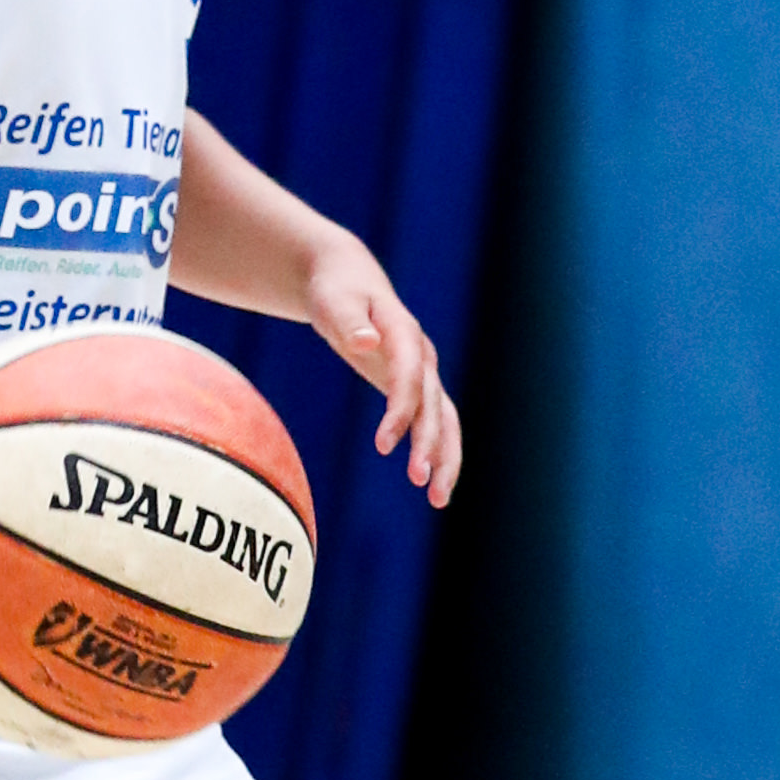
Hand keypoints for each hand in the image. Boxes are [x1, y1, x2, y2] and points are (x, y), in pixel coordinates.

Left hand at [303, 232, 462, 506]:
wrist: (348, 279)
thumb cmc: (335, 290)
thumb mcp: (334, 301)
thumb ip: (349, 322)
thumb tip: (366, 342)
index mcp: (403, 332)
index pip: (408, 375)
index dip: (400, 410)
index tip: (382, 445)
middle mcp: (421, 355)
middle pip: (434, 404)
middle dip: (429, 443)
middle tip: (419, 482)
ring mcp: (424, 372)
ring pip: (446, 419)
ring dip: (445, 457)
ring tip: (437, 499)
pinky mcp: (417, 386)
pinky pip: (436, 423)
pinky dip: (438, 452)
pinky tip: (433, 488)